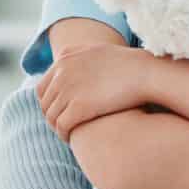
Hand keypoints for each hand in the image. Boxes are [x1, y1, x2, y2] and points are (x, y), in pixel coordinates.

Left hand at [37, 44, 152, 141]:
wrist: (146, 73)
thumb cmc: (129, 64)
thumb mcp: (98, 51)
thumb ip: (78, 56)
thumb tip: (67, 66)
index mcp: (65, 57)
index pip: (42, 87)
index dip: (49, 103)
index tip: (59, 111)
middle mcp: (62, 72)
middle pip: (45, 103)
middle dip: (53, 116)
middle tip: (65, 125)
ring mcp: (68, 89)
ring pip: (52, 117)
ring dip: (58, 127)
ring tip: (69, 133)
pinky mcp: (78, 107)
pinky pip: (61, 126)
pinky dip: (64, 135)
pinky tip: (72, 138)